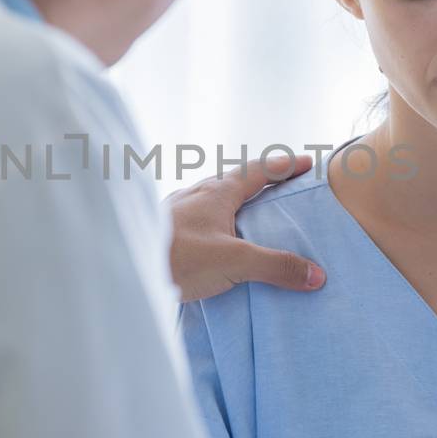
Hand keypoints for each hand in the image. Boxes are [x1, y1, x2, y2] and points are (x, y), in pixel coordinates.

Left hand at [166, 152, 324, 302]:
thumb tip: (317, 274)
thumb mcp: (234, 263)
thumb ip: (275, 266)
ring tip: (251, 220)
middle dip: (261, 183)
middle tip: (283, 191)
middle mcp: (196, 193)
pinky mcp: (164, 230)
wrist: (119, 268)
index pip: (259, 170)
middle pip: (235, 181)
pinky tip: (214, 242)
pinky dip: (216, 223)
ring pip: (213, 199)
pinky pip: (199, 218)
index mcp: (217, 191)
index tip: (307, 163)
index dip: (285, 166)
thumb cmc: (176, 257)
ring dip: (236, 204)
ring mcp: (177, 210)